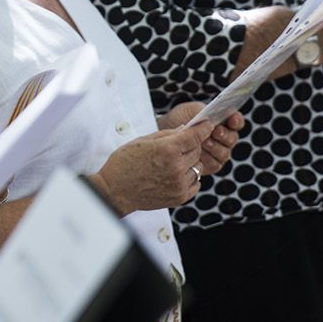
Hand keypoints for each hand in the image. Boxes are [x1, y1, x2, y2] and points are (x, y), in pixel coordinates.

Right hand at [95, 121, 212, 213]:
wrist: (116, 191)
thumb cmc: (124, 163)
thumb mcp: (143, 141)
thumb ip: (167, 135)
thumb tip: (185, 129)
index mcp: (167, 149)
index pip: (195, 135)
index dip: (202, 128)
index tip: (206, 125)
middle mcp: (177, 167)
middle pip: (197, 150)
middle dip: (190, 146)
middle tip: (177, 147)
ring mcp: (179, 183)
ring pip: (198, 167)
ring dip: (189, 163)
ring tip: (172, 164)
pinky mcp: (180, 196)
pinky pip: (196, 183)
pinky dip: (189, 177)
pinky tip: (175, 175)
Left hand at [158, 102, 243, 175]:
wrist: (166, 131)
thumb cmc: (181, 118)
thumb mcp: (191, 110)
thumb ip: (204, 112)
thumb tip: (212, 118)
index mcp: (223, 122)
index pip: (236, 122)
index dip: (236, 120)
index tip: (232, 119)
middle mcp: (224, 138)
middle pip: (232, 139)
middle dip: (225, 135)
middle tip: (216, 131)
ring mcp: (218, 152)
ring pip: (225, 153)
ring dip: (215, 147)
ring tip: (204, 142)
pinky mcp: (210, 164)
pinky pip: (215, 164)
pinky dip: (208, 158)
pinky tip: (199, 154)